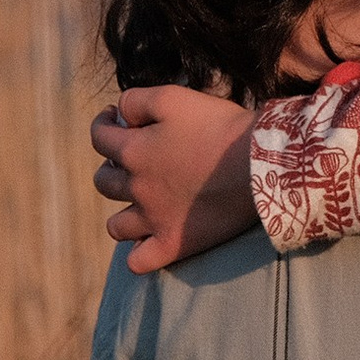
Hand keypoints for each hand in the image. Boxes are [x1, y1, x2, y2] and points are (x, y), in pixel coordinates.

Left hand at [89, 85, 260, 273]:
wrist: (259, 163)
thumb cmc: (220, 126)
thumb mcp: (173, 97)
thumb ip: (137, 101)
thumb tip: (120, 113)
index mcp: (134, 151)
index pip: (100, 137)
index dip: (103, 124)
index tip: (115, 119)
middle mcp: (137, 188)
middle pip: (104, 183)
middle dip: (111, 168)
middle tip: (132, 161)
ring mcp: (153, 220)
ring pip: (117, 226)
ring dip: (122, 213)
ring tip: (139, 205)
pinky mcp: (174, 244)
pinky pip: (140, 261)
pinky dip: (139, 255)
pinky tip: (150, 243)